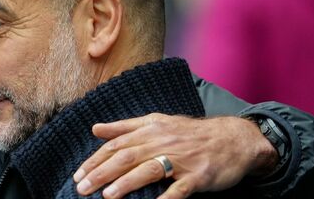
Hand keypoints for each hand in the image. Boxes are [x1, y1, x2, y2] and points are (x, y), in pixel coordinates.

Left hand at [73, 114, 278, 198]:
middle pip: (127, 157)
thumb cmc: (191, 133)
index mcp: (151, 129)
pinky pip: (180, 189)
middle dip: (102, 173)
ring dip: (126, 183)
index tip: (78, 175)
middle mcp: (163, 142)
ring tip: (107, 196)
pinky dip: (166, 198)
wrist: (234, 138)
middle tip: (82, 188)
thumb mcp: (157, 122)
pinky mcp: (199, 176)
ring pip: (149, 169)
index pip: (116, 144)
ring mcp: (182, 160)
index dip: (95, 160)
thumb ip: (125, 127)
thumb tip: (95, 129)